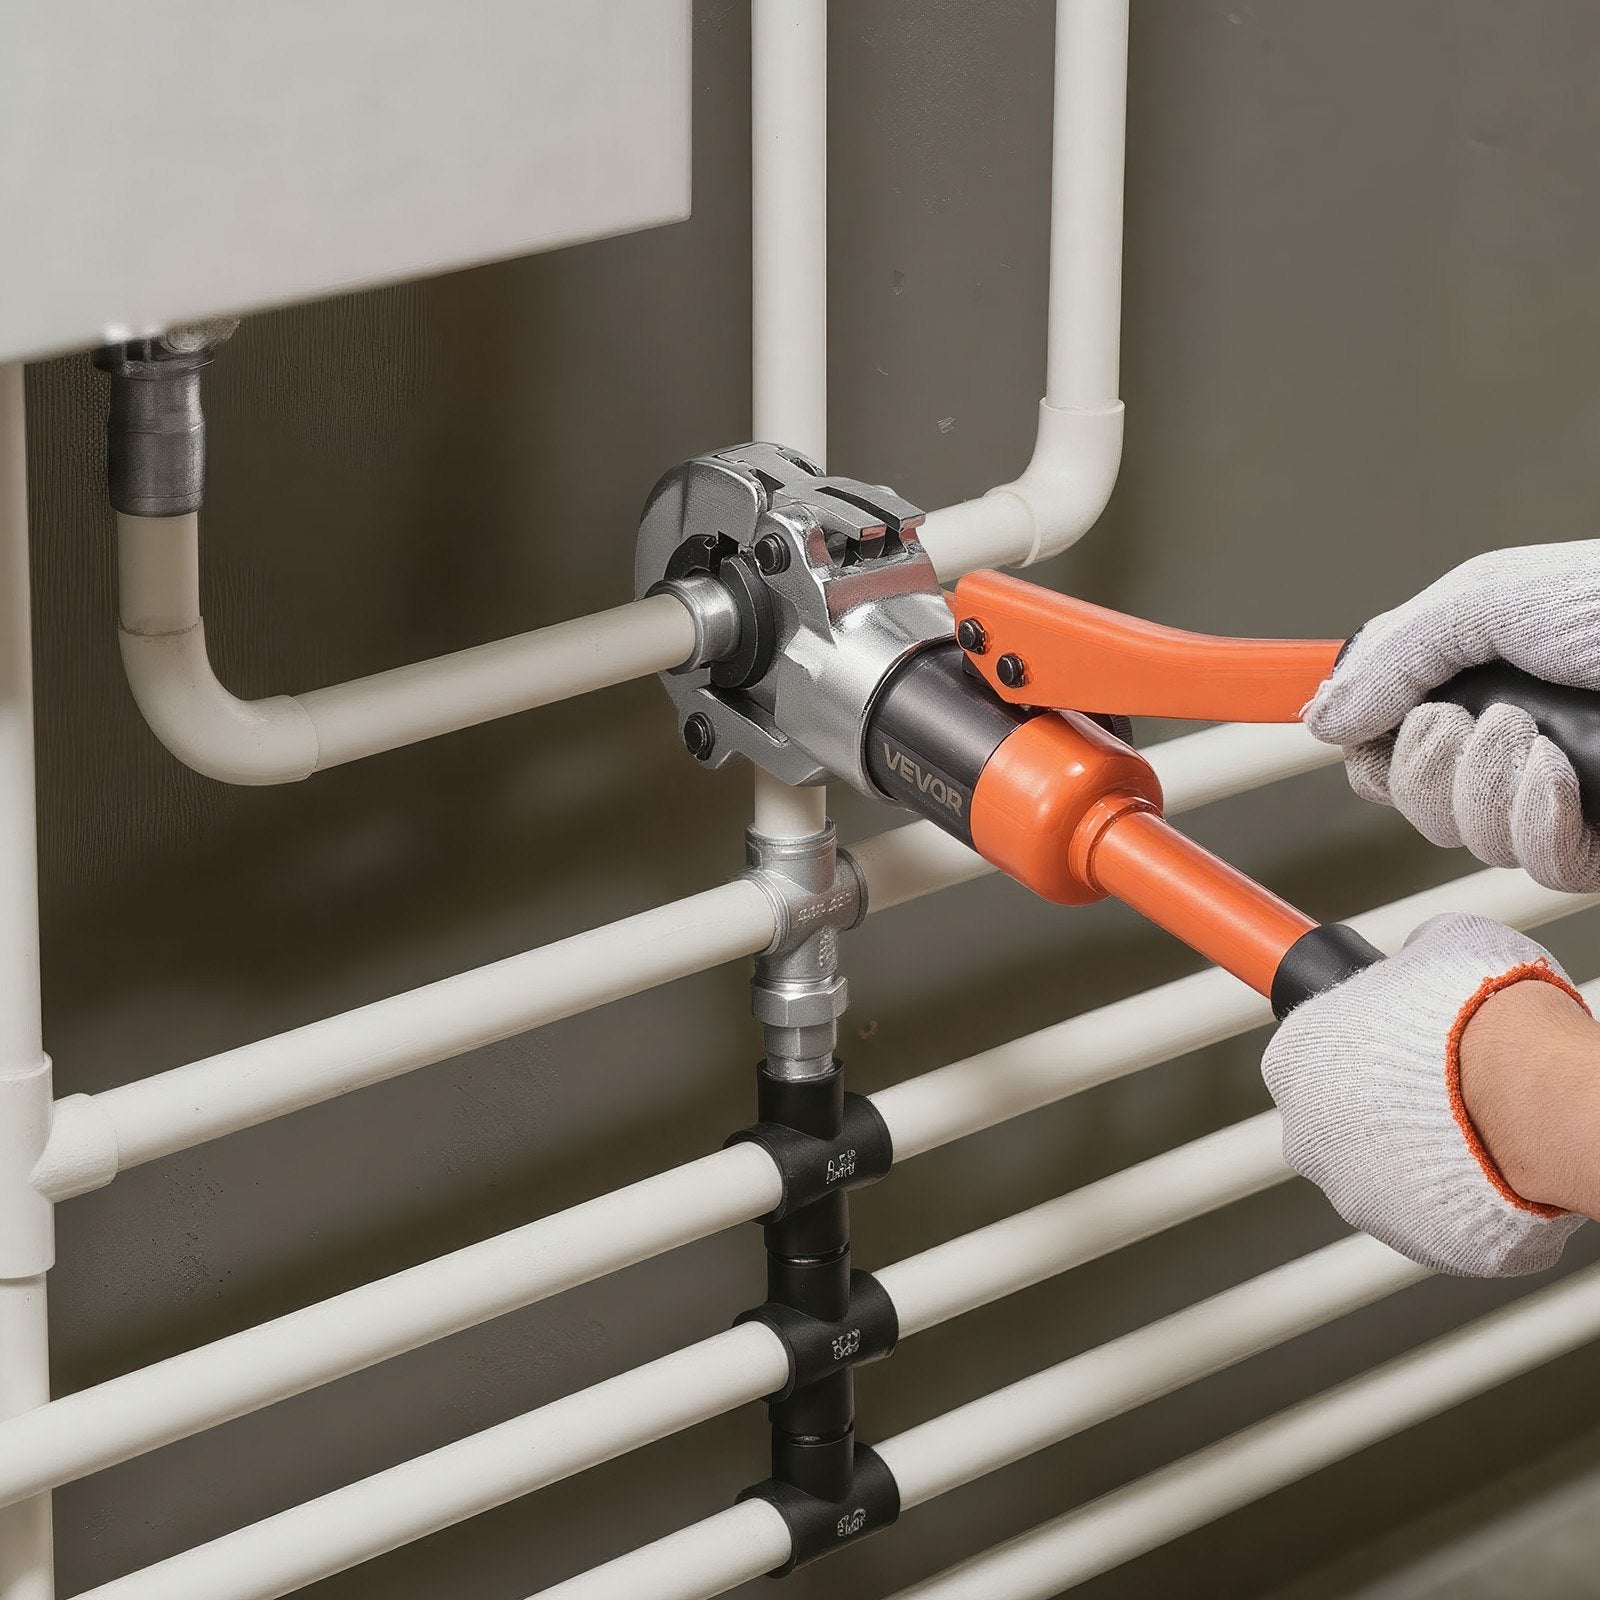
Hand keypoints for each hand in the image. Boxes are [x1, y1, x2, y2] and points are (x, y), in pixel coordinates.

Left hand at [1261, 913, 1591, 1276]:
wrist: (1530, 1093)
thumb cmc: (1476, 1014)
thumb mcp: (1435, 944)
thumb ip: (1408, 960)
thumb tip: (1418, 956)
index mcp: (1295, 1057)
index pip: (1314, 1049)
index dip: (1363, 1041)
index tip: (1398, 1039)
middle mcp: (1306, 1131)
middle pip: (1341, 1114)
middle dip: (1386, 1101)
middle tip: (1444, 1081)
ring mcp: (1352, 1190)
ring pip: (1382, 1166)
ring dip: (1418, 1148)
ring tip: (1477, 1120)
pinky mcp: (1407, 1234)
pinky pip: (1428, 1208)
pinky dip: (1453, 1189)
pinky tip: (1490, 1159)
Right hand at [1304, 541, 1599, 891]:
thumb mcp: (1488, 599)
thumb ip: (1393, 656)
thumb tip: (1320, 712)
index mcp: (1484, 678)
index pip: (1383, 740)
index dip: (1369, 744)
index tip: (1370, 728)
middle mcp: (1514, 742)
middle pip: (1410, 798)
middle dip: (1425, 764)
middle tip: (1468, 719)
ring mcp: (1560, 796)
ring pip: (1465, 837)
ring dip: (1486, 786)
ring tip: (1535, 737)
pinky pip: (1536, 864)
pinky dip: (1536, 820)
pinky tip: (1562, 777)